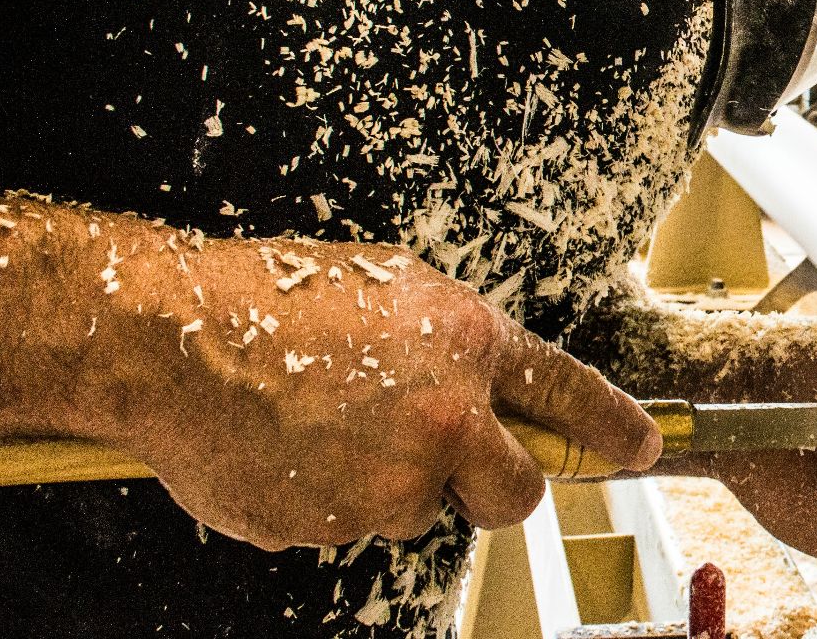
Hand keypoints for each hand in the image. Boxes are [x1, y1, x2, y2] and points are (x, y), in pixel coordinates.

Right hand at [72, 232, 660, 549]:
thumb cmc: (276, 299)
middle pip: (515, 492)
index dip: (614, 428)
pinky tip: (293, 449)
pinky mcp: (333, 524)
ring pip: (421, 508)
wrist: (173, 338)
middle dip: (497, 486)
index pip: (570, 394)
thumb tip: (490, 387)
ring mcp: (389, 480)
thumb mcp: (396, 291)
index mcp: (469, 345)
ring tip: (328, 426)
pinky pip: (352, 524)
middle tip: (450, 460)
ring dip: (391, 484)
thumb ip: (458, 344)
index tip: (643, 448)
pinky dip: (330, 500)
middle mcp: (444, 419)